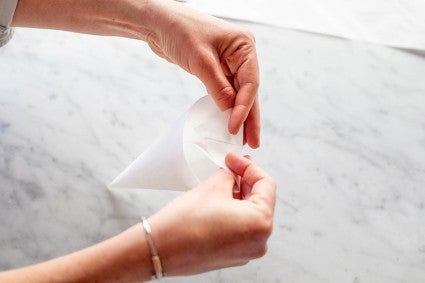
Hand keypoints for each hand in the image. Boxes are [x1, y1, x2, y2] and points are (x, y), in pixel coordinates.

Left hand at [146, 0, 259, 147]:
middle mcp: (240, 55)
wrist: (159, 23)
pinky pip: (227, 92)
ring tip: (245, 139)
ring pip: (239, 94)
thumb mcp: (201, 60)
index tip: (234, 127)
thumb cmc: (180, 30)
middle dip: (250, 117)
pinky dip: (228, 107)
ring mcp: (230, 63)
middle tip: (252, 142)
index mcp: (244, 46)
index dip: (244, 108)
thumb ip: (218, 87)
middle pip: (249, 91)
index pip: (250, 82)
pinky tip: (230, 122)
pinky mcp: (217, 70)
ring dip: (240, 115)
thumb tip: (230, 111)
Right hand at [149, 152, 275, 274]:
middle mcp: (259, 241)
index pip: (266, 184)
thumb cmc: (185, 222)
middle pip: (260, 200)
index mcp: (261, 223)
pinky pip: (241, 228)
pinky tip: (218, 202)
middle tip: (229, 167)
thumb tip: (234, 173)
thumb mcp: (213, 186)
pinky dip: (233, 212)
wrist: (160, 250)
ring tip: (221, 183)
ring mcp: (247, 251)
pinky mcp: (233, 255)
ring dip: (238, 196)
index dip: (249, 166)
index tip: (233, 159)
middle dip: (244, 181)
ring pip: (250, 214)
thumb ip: (230, 175)